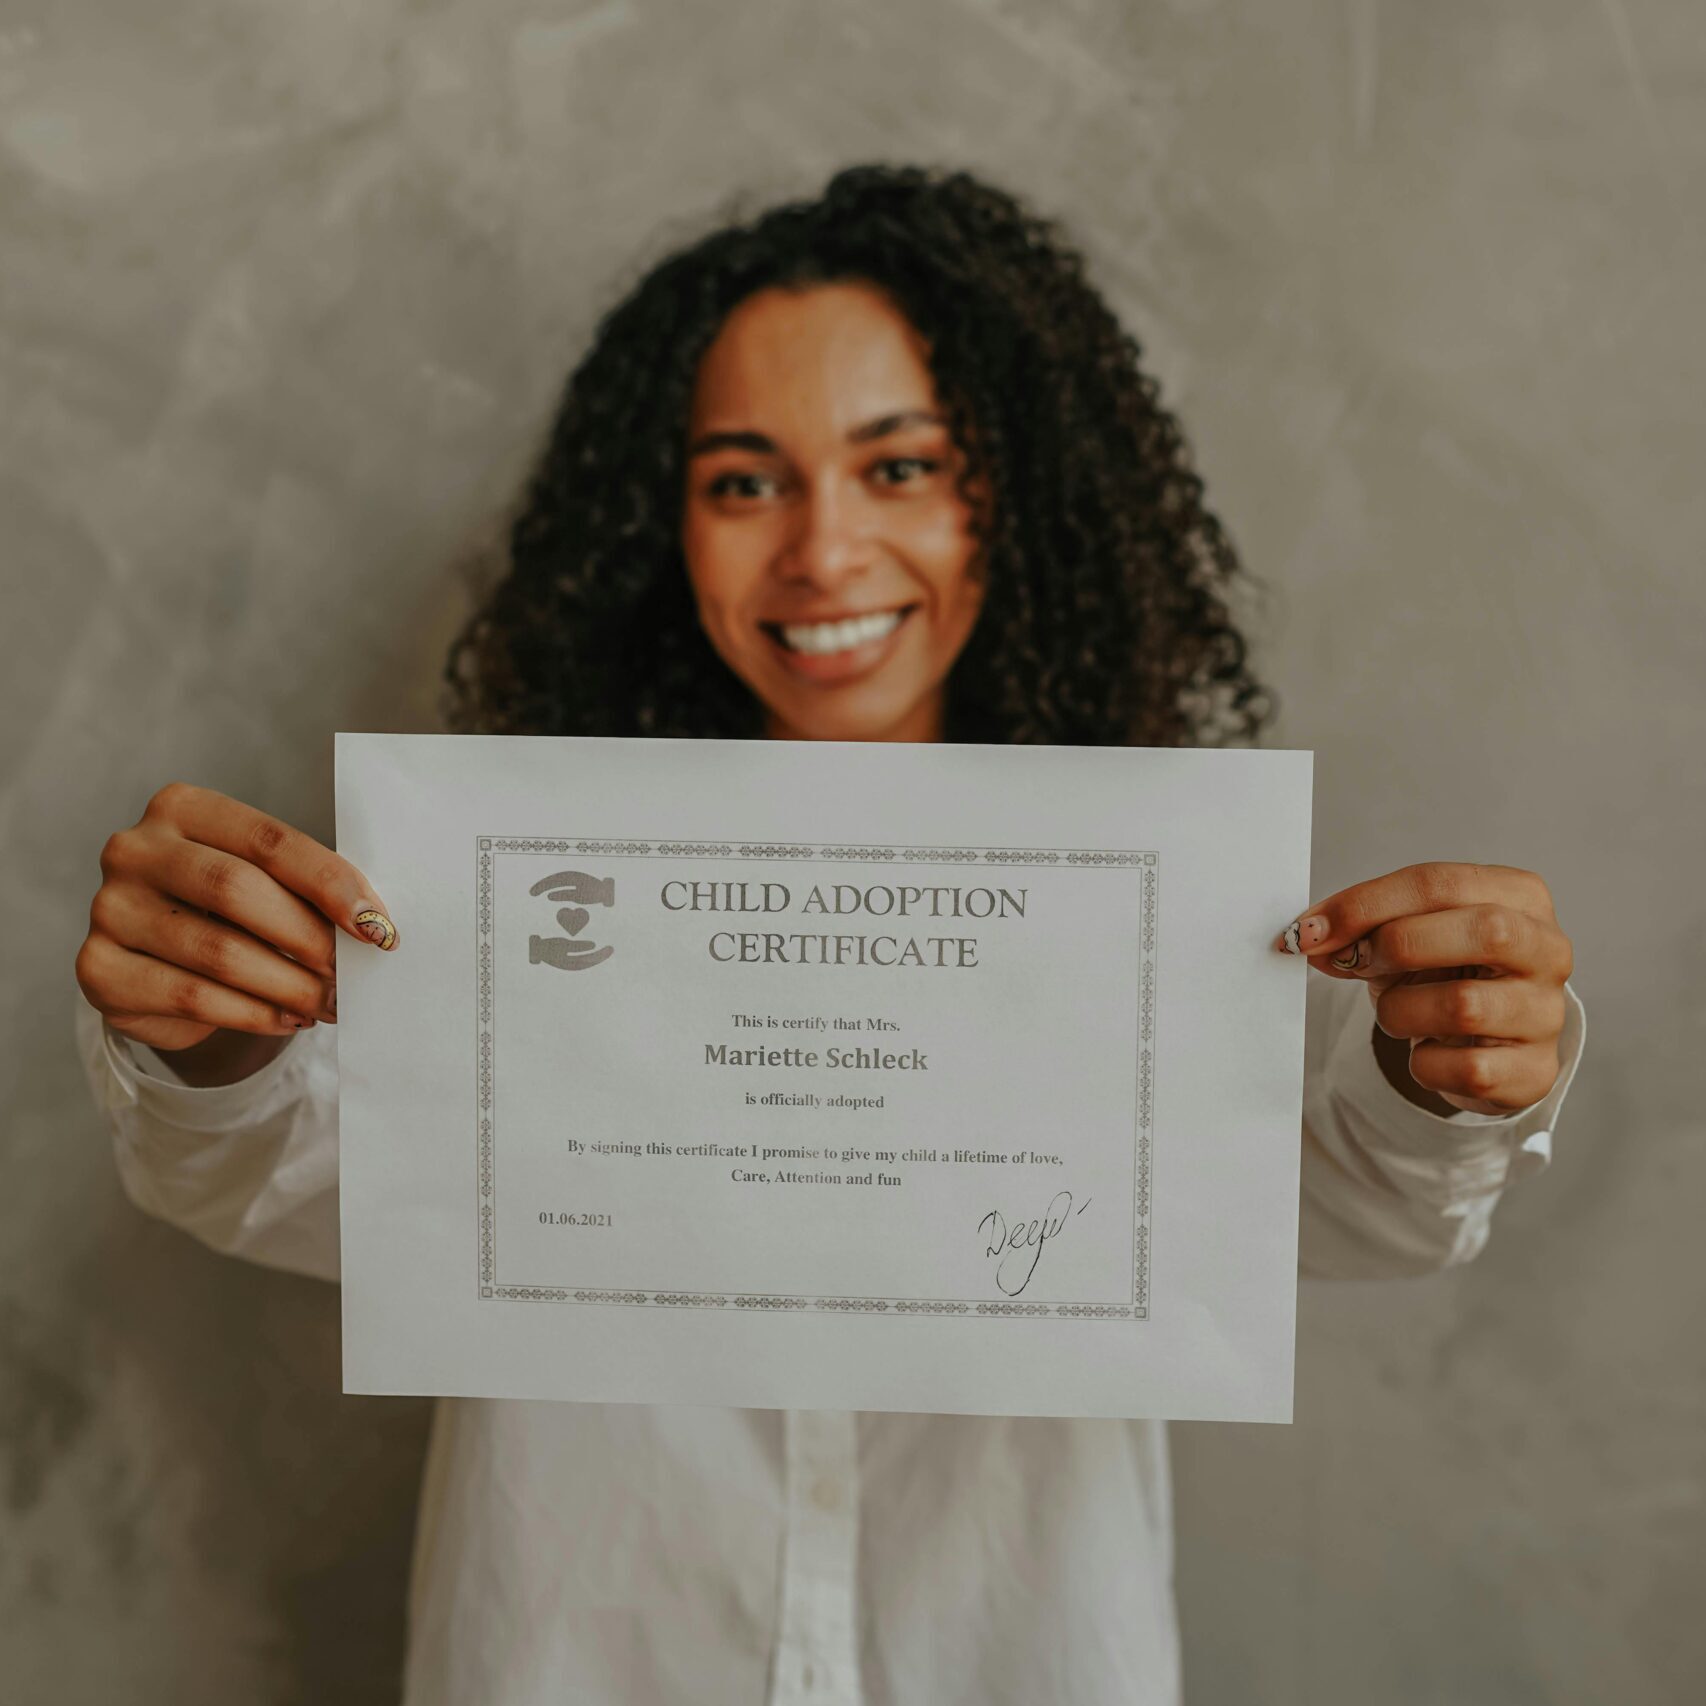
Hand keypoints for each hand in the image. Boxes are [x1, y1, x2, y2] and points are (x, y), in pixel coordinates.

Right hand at [75, 783, 397, 1067]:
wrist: (158, 963)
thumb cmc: (227, 911)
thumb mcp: (263, 882)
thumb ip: (304, 889)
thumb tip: (372, 926)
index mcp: (182, 808)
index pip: (269, 841)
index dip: (331, 884)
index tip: (379, 927)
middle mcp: (134, 850)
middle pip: (237, 890)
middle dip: (309, 939)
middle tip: (352, 976)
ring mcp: (110, 908)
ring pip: (217, 951)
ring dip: (288, 985)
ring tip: (328, 1004)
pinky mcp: (98, 968)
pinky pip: (191, 996)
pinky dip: (253, 1013)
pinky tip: (288, 1019)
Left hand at [1279, 862, 1571, 1115]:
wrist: (1485, 1040)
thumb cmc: (1446, 972)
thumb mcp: (1409, 933)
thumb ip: (1365, 927)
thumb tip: (1312, 935)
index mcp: (1519, 896)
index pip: (1439, 883)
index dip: (1365, 905)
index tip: (1308, 930)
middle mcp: (1548, 950)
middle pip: (1484, 931)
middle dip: (1399, 946)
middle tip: (1355, 963)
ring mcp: (1547, 1013)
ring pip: (1466, 1005)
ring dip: (1402, 1011)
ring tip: (1396, 1012)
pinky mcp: (1536, 1071)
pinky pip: (1467, 1069)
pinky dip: (1426, 1063)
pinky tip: (1427, 1051)